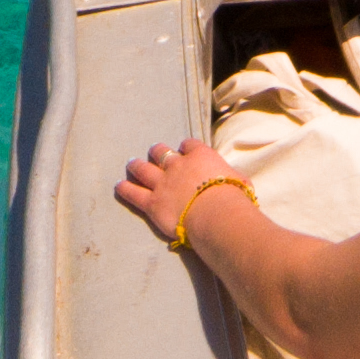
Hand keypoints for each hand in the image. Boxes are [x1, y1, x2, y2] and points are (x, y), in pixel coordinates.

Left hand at [116, 137, 255, 250]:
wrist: (215, 213)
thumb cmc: (233, 198)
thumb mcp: (240, 182)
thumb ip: (233, 179)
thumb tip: (238, 184)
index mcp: (201, 157)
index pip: (190, 145)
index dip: (186, 148)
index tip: (185, 150)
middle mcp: (178, 166)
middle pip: (162, 153)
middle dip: (157, 152)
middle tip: (154, 152)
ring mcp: (162, 183)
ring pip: (144, 169)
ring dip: (137, 166)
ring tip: (132, 164)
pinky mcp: (152, 202)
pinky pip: (134, 193)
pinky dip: (125, 189)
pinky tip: (119, 186)